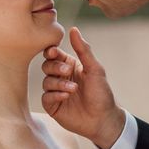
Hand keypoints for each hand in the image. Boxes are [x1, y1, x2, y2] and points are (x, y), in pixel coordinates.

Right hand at [41, 27, 125, 148]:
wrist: (103, 119)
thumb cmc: (101, 93)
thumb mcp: (94, 68)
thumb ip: (83, 50)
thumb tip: (73, 29)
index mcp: (70, 66)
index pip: (54, 54)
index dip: (51, 52)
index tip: (54, 52)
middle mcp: (61, 77)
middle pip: (47, 65)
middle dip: (55, 67)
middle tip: (67, 71)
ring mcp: (56, 91)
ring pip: (46, 81)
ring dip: (59, 83)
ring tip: (73, 89)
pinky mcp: (53, 106)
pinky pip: (46, 96)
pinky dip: (55, 94)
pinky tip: (66, 96)